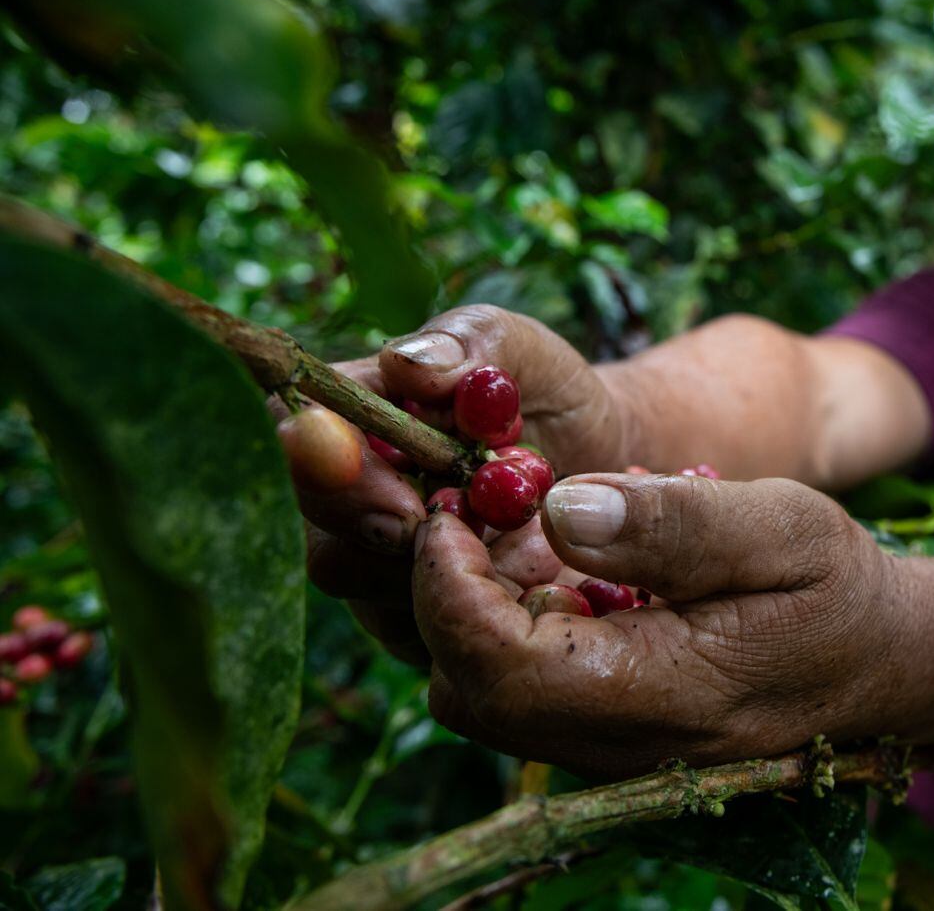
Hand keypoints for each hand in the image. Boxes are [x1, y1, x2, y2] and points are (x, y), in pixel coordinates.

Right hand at [285, 305, 629, 662]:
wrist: (597, 457)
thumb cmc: (545, 390)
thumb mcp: (524, 351)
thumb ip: (472, 341)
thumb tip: (409, 363)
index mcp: (352, 412)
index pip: (295, 440)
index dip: (331, 477)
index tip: (405, 499)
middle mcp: (345, 492)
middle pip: (313, 536)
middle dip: (382, 540)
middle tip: (462, 531)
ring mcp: (371, 558)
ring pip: (361, 590)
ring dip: (438, 572)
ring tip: (522, 539)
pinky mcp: (410, 613)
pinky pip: (412, 632)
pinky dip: (469, 610)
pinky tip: (529, 577)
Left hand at [413, 474, 911, 776]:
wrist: (883, 661)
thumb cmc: (838, 587)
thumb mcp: (784, 527)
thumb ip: (675, 525)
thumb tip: (558, 509)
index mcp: (663, 694)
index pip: (500, 665)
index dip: (450, 585)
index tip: (454, 505)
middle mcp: (621, 745)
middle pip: (469, 691)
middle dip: (444, 594)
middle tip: (468, 505)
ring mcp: (610, 751)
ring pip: (482, 698)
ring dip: (469, 610)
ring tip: (503, 527)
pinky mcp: (607, 735)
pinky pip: (519, 693)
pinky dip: (503, 626)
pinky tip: (544, 566)